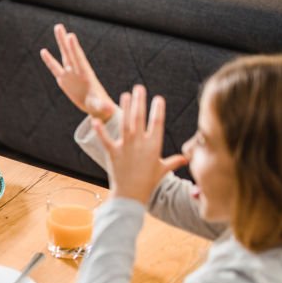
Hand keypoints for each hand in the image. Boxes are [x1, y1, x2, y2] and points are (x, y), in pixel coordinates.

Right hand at [40, 23, 114, 121]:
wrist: (97, 107)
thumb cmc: (101, 107)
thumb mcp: (101, 106)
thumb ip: (103, 105)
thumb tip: (108, 109)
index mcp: (86, 75)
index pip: (79, 59)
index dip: (74, 49)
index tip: (71, 36)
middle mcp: (78, 71)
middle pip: (70, 53)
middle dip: (65, 40)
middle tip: (59, 26)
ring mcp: (70, 74)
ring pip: (64, 55)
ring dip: (60, 42)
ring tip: (58, 28)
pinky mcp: (64, 80)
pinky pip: (55, 68)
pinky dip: (49, 60)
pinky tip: (43, 51)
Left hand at [92, 85, 186, 203]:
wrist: (131, 195)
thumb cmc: (148, 182)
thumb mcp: (162, 170)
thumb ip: (174, 161)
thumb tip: (186, 158)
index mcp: (153, 145)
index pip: (157, 123)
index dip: (157, 109)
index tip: (158, 98)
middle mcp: (140, 144)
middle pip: (140, 118)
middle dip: (139, 101)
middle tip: (139, 87)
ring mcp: (125, 147)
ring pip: (125, 123)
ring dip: (124, 108)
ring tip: (125, 95)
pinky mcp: (112, 153)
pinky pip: (105, 139)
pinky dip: (100, 130)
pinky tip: (95, 120)